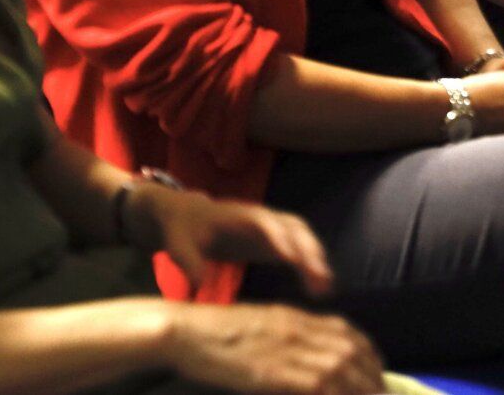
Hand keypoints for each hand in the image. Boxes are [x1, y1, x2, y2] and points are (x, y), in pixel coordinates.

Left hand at [127, 187, 334, 297]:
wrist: (186, 218)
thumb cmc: (182, 229)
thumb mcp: (178, 244)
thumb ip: (188, 262)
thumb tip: (200, 284)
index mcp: (240, 215)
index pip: (265, 222)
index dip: (279, 238)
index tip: (290, 258)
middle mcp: (261, 218)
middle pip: (293, 227)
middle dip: (308, 249)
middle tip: (319, 276)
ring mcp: (270, 230)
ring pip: (302, 238)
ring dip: (316, 258)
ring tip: (325, 286)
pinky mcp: (272, 244)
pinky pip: (298, 252)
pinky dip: (311, 266)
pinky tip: (318, 288)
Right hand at [165, 303, 384, 394]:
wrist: (186, 331)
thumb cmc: (214, 333)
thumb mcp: (258, 327)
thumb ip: (284, 337)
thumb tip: (304, 356)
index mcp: (294, 317)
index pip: (345, 330)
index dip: (368, 351)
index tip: (378, 369)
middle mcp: (297, 330)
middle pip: (350, 349)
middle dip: (373, 373)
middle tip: (383, 393)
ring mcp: (287, 350)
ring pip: (341, 367)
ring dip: (362, 387)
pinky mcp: (275, 372)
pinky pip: (318, 384)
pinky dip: (335, 394)